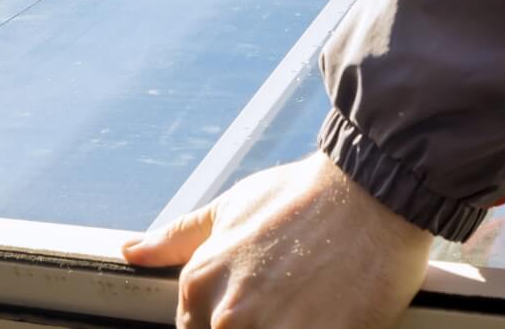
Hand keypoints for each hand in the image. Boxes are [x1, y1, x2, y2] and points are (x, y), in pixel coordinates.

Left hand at [122, 153, 433, 328]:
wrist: (372, 191)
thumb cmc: (303, 196)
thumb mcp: (232, 208)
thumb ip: (180, 237)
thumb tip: (133, 251)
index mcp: (201, 284)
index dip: (225, 324)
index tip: (259, 309)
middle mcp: (229, 315)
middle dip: (258, 326)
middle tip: (288, 303)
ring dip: (285, 328)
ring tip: (309, 307)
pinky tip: (328, 317)